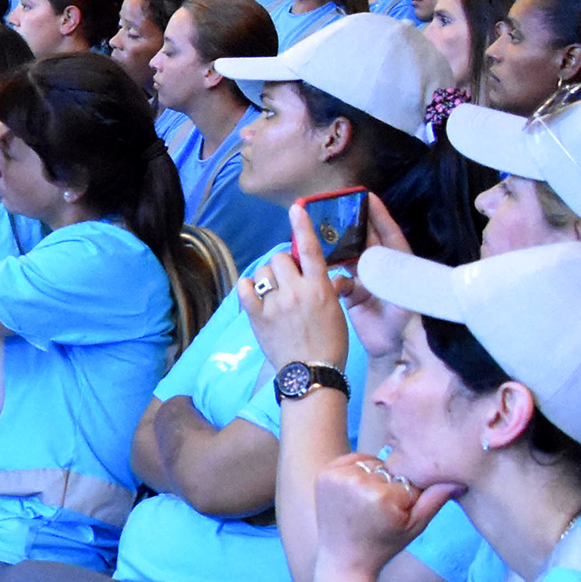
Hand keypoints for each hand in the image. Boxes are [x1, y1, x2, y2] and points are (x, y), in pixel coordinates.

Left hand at [240, 215, 353, 369]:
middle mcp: (296, 291)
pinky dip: (247, 287)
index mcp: (320, 288)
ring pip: (262, 271)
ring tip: (273, 292)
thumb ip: (325, 288)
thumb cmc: (330, 343)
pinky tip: (253, 293)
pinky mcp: (257, 316)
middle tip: (288, 280)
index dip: (302, 227)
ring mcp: (274, 304)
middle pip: (280, 258)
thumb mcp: (336, 311)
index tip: (295, 209)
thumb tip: (321, 274)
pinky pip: (244, 289)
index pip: (311, 250)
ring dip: (266, 277)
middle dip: (283, 265)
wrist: (311, 372)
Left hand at [313, 451, 455, 581]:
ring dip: (375, 477)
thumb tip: (458, 479)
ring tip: (367, 504)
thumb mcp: (415, 526)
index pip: (410, 479)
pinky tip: (356, 493)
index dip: (409, 496)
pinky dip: (358, 471)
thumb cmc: (384, 545)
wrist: (344, 558)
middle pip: (390, 469)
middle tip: (380, 511)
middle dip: (391, 485)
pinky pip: (353, 460)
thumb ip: (436, 500)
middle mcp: (358, 482)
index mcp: (383, 496)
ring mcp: (338, 477)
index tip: (398, 513)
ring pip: (373, 463)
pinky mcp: (325, 474)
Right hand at [338, 194, 418, 361]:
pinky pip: (337, 278)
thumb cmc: (402, 322)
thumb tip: (373, 265)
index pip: (388, 233)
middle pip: (365, 240)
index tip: (368, 196)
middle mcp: (381, 268)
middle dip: (351, 225)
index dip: (379, 215)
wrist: (392, 348)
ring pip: (347, 256)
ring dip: (335, 248)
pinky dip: (331, 277)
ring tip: (318, 235)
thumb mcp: (402, 300)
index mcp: (397, 263)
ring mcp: (365, 280)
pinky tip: (325, 278)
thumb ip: (390, 282)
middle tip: (333, 209)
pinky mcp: (352, 293)